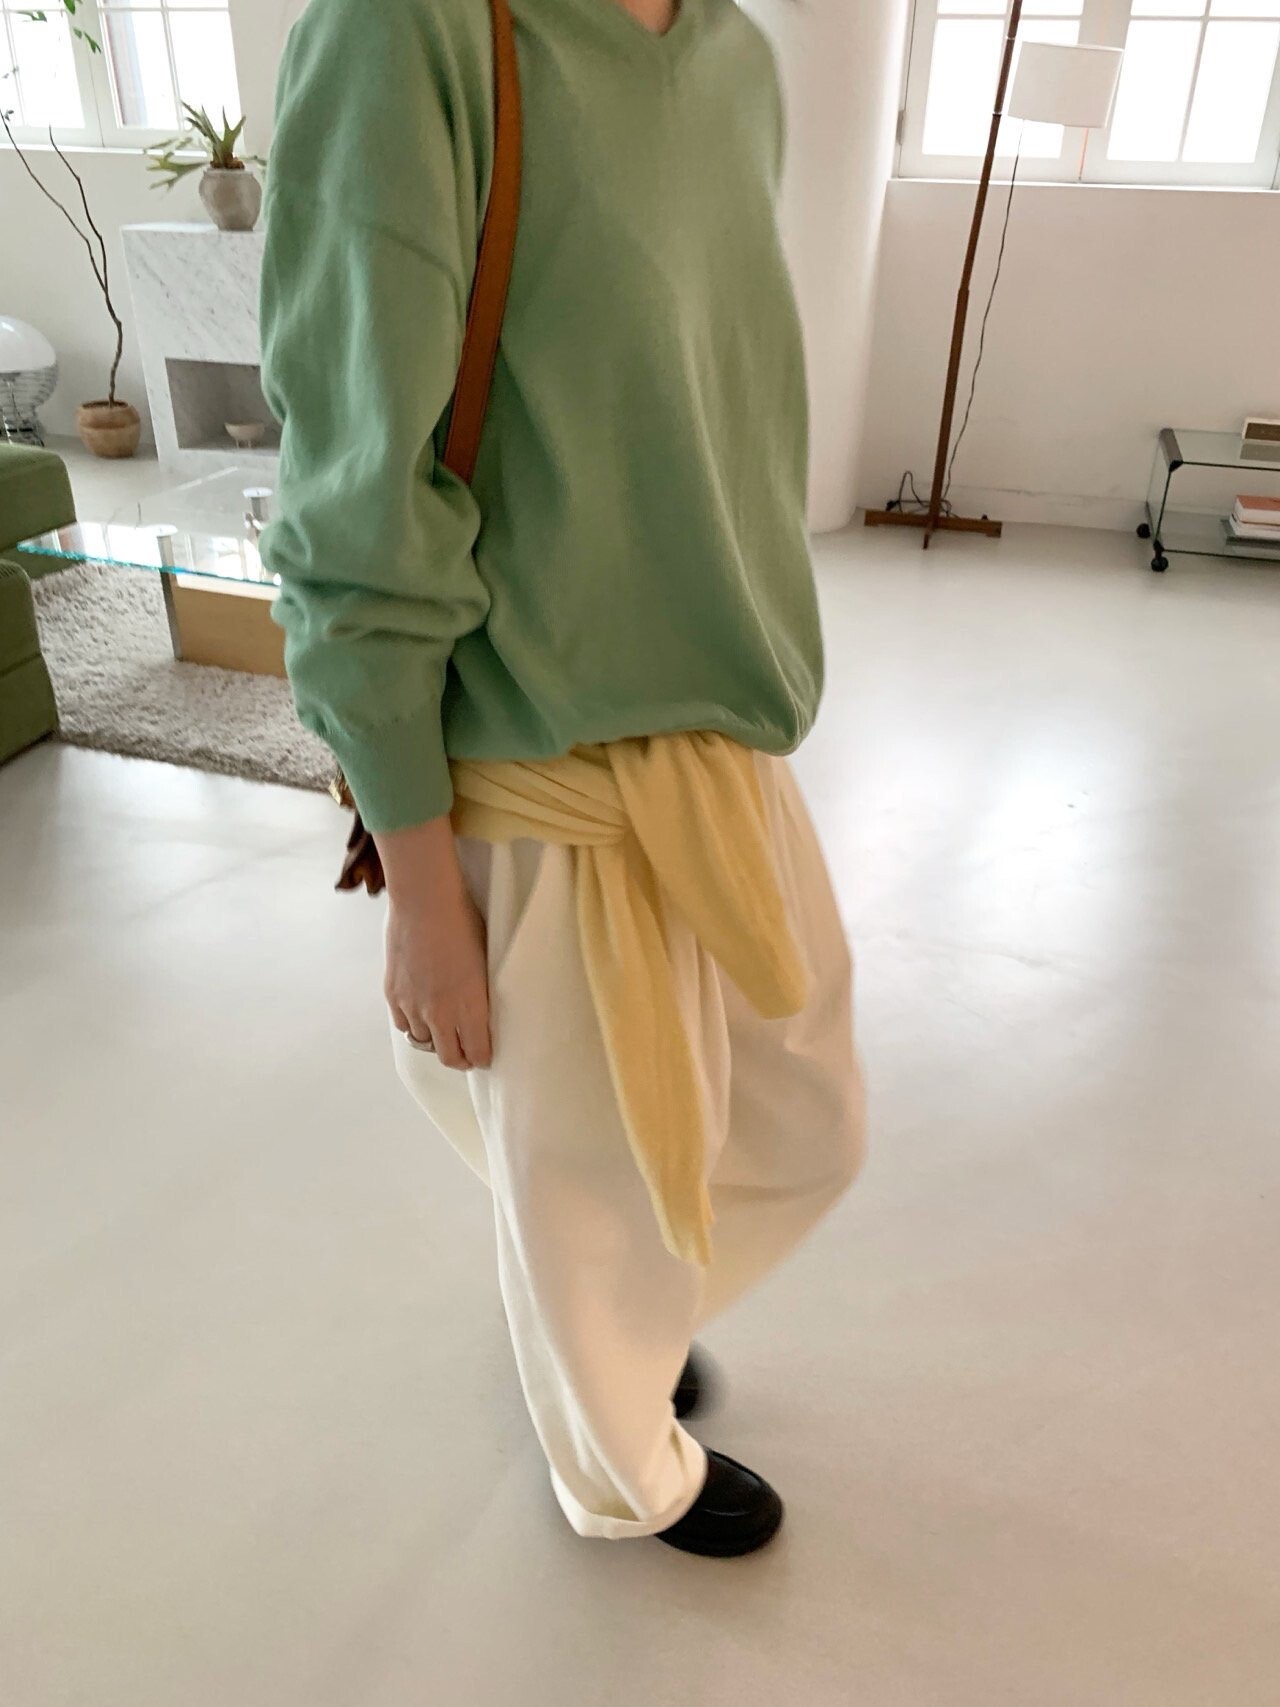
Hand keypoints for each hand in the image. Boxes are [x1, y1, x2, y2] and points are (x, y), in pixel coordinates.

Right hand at [377, 816, 492, 1070]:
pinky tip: (421, 1014)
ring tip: (444, 1028)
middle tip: (468, 1053)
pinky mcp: (393, 995)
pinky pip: (403, 1025)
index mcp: (470, 1006)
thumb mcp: (485, 962)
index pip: (478, 1053)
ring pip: (425, 1042)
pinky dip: (413, 1024)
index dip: (483, 1057)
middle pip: (450, 1057)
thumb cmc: (463, 923)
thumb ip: (481, 994)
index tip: (487, 1053)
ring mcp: (413, 1006)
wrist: (425, 902)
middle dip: (462, 1058)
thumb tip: (482, 1011)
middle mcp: (440, 1014)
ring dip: (436, 1039)